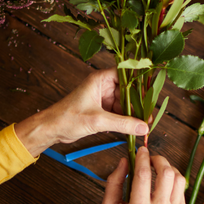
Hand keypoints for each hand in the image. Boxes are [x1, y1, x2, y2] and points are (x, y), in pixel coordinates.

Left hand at [15, 68, 148, 155]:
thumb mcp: (98, 121)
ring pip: (125, 103)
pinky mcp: (101, 110)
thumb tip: (143, 127)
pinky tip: (133, 128)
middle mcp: (103, 86)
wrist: (51, 129)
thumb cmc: (67, 118)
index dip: (139, 82)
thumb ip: (123, 124)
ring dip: (133, 114)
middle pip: (128, 91)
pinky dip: (125, 120)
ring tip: (143, 125)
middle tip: (149, 116)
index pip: (126, 74)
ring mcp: (102, 98)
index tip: (151, 93)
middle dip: (138, 104)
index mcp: (100, 79)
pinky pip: (119, 113)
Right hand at [103, 147, 186, 203]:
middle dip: (158, 159)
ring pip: (178, 178)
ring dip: (168, 168)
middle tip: (151, 158)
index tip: (141, 150)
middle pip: (165, 173)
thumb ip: (113, 182)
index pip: (143, 175)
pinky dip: (173, 180)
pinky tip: (164, 182)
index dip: (143, 158)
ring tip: (158, 169)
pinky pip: (182, 188)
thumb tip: (125, 161)